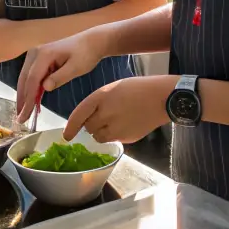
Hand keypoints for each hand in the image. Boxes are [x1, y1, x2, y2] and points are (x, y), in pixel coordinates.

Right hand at [16, 31, 109, 118]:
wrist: (92, 41)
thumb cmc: (86, 54)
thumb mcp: (76, 67)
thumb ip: (60, 77)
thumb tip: (44, 87)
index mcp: (44, 54)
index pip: (32, 79)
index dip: (27, 98)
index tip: (24, 114)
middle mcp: (36, 52)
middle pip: (24, 78)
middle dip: (21, 99)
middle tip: (20, 118)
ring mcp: (36, 54)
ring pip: (25, 77)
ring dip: (24, 94)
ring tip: (23, 112)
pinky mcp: (39, 58)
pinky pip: (32, 75)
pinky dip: (30, 88)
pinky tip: (30, 100)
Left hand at [63, 75, 177, 143]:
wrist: (162, 97)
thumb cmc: (137, 89)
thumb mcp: (112, 89)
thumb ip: (98, 103)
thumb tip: (88, 119)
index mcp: (101, 97)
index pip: (79, 115)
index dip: (71, 127)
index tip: (66, 136)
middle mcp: (106, 114)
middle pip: (89, 128)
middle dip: (92, 125)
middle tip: (104, 116)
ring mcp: (117, 128)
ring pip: (99, 137)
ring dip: (101, 132)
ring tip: (115, 120)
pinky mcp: (127, 138)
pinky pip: (113, 140)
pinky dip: (114, 135)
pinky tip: (126, 124)